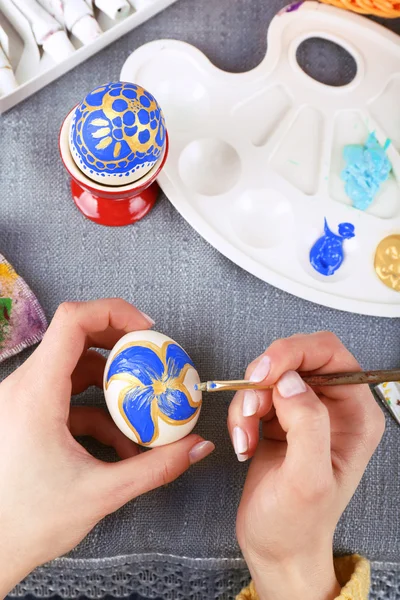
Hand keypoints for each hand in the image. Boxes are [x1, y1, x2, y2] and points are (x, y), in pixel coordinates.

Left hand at [0, 299, 213, 595]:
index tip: (147, 331)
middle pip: (76, 337)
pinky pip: (68, 396)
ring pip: (73, 367)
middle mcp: (24, 387)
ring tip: (142, 406)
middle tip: (153, 358)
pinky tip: (121, 443)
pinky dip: (98, 410)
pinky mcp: (27, 415)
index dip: (114, 312)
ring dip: (112, 382)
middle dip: (121, 345)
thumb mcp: (102, 493)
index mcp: (36, 393)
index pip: (72, 321)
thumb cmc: (28, 522)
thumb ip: (157, 468)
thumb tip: (198, 447)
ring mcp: (23, 400)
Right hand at [228, 332, 384, 599]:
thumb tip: (290, 381)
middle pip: (298, 357)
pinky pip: (255, 395)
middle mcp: (334, 407)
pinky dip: (241, 414)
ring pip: (270, 376)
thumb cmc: (297, 523)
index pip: (331, 354)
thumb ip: (307, 425)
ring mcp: (305, 410)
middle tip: (250, 406)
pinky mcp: (279, 418)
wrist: (275, 547)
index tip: (264, 373)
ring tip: (246, 437)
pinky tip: (244, 443)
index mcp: (356, 415)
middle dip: (267, 377)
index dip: (295, 353)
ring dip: (249, 402)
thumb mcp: (307, 479)